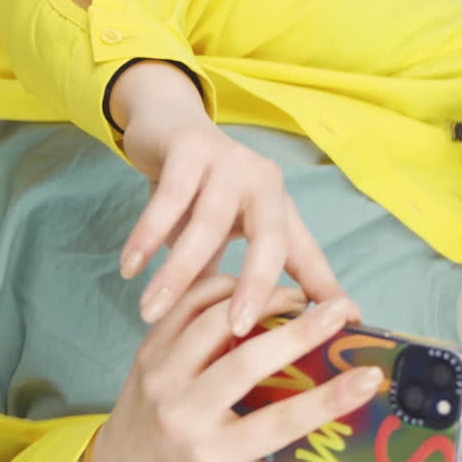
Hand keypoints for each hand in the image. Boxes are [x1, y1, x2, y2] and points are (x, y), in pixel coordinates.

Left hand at [65, 276, 381, 461]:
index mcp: (212, 455)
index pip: (280, 423)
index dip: (329, 400)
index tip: (369, 377)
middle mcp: (182, 414)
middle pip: (245, 363)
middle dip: (299, 333)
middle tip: (341, 312)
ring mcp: (161, 376)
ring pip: (214, 322)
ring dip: (263, 302)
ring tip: (302, 297)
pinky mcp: (149, 347)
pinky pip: (189, 304)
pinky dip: (225, 288)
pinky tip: (257, 289)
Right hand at [109, 60, 350, 331]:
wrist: (168, 124)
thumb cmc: (205, 192)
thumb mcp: (230, 233)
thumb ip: (244, 276)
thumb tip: (252, 338)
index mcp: (281, 207)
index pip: (305, 255)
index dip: (320, 290)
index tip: (331, 328)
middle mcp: (265, 183)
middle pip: (268, 241)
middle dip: (255, 287)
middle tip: (233, 331)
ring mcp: (230, 161)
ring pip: (207, 225)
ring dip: (178, 271)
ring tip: (151, 312)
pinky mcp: (191, 147)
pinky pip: (168, 199)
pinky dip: (147, 236)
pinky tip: (130, 268)